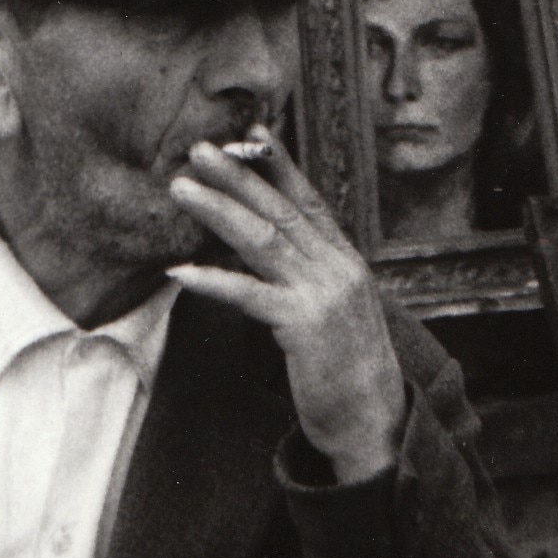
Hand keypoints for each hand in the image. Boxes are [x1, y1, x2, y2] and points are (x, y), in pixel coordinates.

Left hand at [167, 127, 407, 484]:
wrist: (377, 427)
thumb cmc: (348, 372)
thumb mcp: (336, 310)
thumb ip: (309, 275)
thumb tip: (264, 245)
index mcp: (346, 261)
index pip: (308, 201)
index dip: (279, 164)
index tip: (251, 130)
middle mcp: (338, 268)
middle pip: (279, 210)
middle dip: (237, 175)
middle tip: (198, 148)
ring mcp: (322, 294)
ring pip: (261, 239)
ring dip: (216, 210)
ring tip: (181, 189)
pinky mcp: (303, 326)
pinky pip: (248, 293)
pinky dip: (212, 279)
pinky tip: (181, 271)